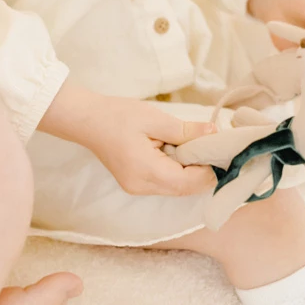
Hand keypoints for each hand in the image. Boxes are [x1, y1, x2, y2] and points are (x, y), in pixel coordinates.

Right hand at [38, 83, 216, 196]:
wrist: (86, 120)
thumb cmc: (118, 115)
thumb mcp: (154, 118)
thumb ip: (184, 130)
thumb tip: (213, 134)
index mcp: (146, 171)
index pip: (187, 182)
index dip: (207, 171)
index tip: (219, 152)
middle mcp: (141, 187)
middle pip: (182, 190)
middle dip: (201, 173)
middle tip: (211, 149)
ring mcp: (136, 188)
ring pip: (174, 189)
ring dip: (188, 173)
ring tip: (195, 149)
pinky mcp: (134, 184)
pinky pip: (163, 184)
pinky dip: (175, 172)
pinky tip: (177, 153)